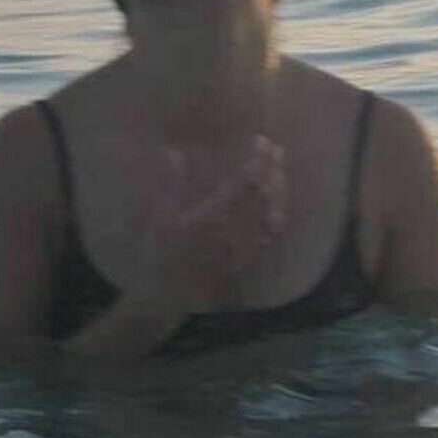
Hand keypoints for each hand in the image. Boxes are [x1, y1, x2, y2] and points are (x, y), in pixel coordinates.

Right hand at [128, 134, 287, 314]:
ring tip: (280, 170)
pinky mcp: (247, 260)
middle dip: (273, 169)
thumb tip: (174, 153)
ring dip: (280, 190)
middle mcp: (233, 232)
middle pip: (264, 196)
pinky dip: (279, 215)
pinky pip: (271, 237)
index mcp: (211, 217)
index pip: (245, 184)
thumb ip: (169, 184)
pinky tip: (279, 204)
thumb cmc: (158, 254)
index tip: (261, 142)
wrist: (167, 296)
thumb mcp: (157, 217)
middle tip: (276, 149)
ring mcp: (243, 248)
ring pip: (273, 215)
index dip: (258, 161)